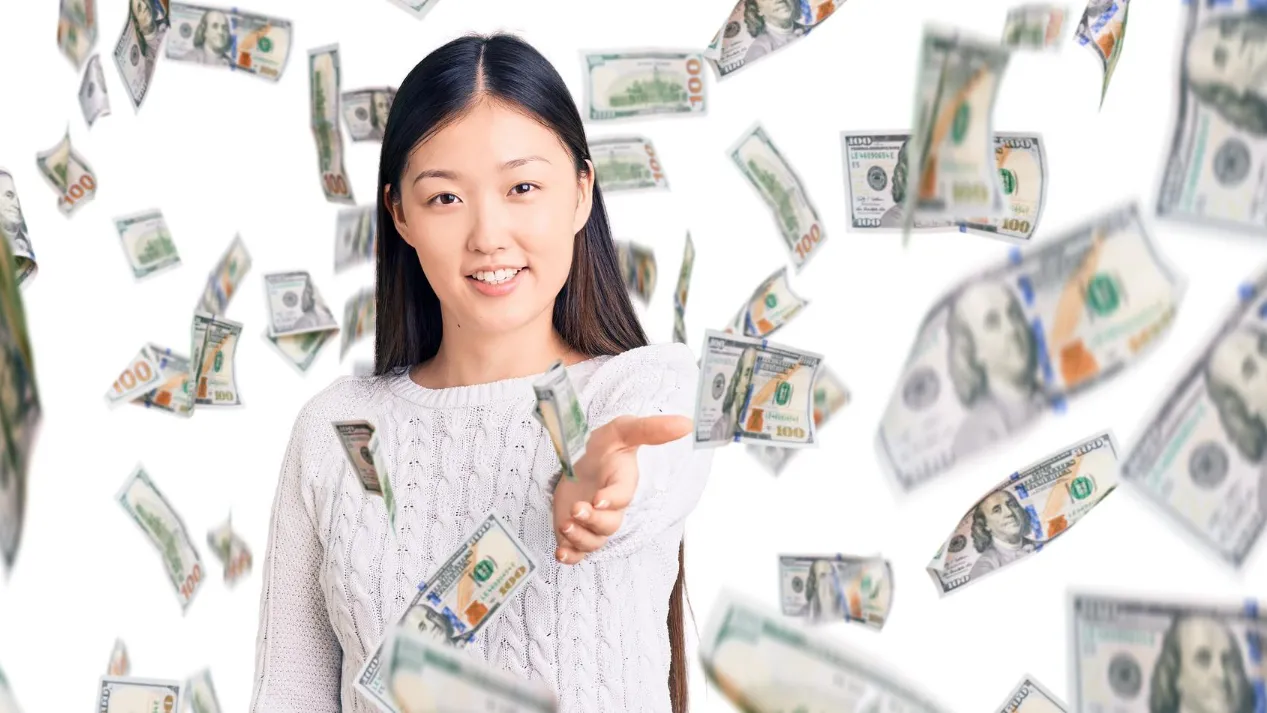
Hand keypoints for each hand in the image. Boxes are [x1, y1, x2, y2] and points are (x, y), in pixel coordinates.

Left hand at [552, 414, 691, 564]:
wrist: (584, 460)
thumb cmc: (606, 447)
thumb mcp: (623, 430)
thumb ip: (651, 429)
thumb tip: (687, 423)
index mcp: (622, 484)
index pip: (623, 495)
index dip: (613, 499)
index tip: (599, 499)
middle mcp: (611, 508)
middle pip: (609, 524)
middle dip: (593, 521)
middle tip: (577, 510)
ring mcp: (594, 523)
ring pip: (593, 541)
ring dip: (579, 538)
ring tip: (566, 525)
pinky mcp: (578, 531)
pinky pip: (578, 552)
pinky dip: (570, 556)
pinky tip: (561, 553)